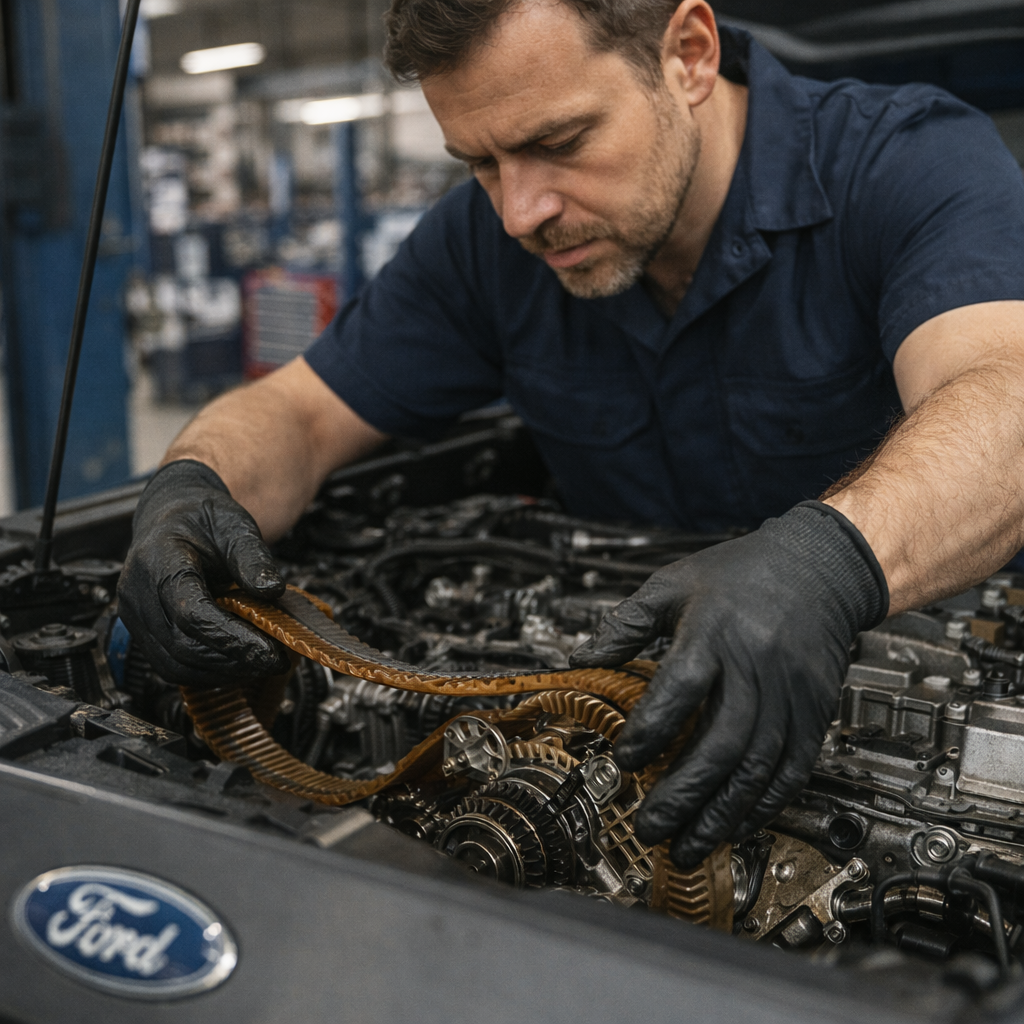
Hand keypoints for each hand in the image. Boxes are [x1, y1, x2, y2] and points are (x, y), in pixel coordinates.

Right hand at [117, 460, 290, 686]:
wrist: (175, 518)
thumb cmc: (203, 520)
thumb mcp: (236, 527)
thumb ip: (253, 558)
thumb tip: (271, 590)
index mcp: (157, 559)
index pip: (190, 612)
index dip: (231, 638)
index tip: (269, 650)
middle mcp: (137, 592)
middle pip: (181, 646)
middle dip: (232, 660)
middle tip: (275, 661)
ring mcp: (135, 617)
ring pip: (175, 665)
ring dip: (222, 672)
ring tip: (260, 664)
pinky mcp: (144, 634)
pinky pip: (173, 665)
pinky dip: (209, 671)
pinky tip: (239, 663)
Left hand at [570, 502, 886, 867]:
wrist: (818, 567)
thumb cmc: (741, 573)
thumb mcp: (673, 583)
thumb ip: (626, 624)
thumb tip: (583, 660)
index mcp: (714, 630)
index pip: (679, 688)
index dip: (650, 730)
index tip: (624, 760)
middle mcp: (756, 664)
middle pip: (721, 741)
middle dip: (683, 794)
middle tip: (651, 826)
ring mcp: (790, 691)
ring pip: (757, 765)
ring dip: (722, 813)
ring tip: (690, 844)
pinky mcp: (814, 709)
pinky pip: (793, 767)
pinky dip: (765, 803)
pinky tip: (739, 824)